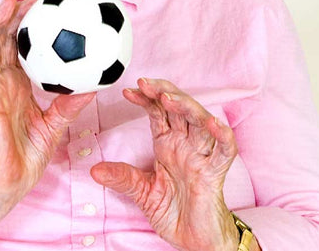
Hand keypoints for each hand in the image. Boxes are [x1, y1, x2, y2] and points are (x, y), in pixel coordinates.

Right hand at [0, 0, 94, 249]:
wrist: (4, 185)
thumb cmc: (24, 160)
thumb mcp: (54, 127)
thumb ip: (69, 105)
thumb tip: (94, 84)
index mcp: (17, 86)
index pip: (23, 47)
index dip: (33, 25)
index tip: (52, 6)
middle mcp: (2, 83)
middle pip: (4, 39)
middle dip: (14, 14)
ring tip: (9, 1)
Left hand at [90, 78, 239, 250]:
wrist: (194, 240)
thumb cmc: (174, 211)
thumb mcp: (142, 192)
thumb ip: (122, 178)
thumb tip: (94, 170)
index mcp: (168, 145)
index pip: (158, 112)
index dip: (146, 98)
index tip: (128, 91)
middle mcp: (186, 146)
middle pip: (180, 109)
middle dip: (164, 93)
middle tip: (145, 84)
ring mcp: (202, 157)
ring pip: (200, 123)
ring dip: (187, 107)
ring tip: (169, 98)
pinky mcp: (215, 174)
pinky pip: (224, 152)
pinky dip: (223, 137)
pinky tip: (214, 124)